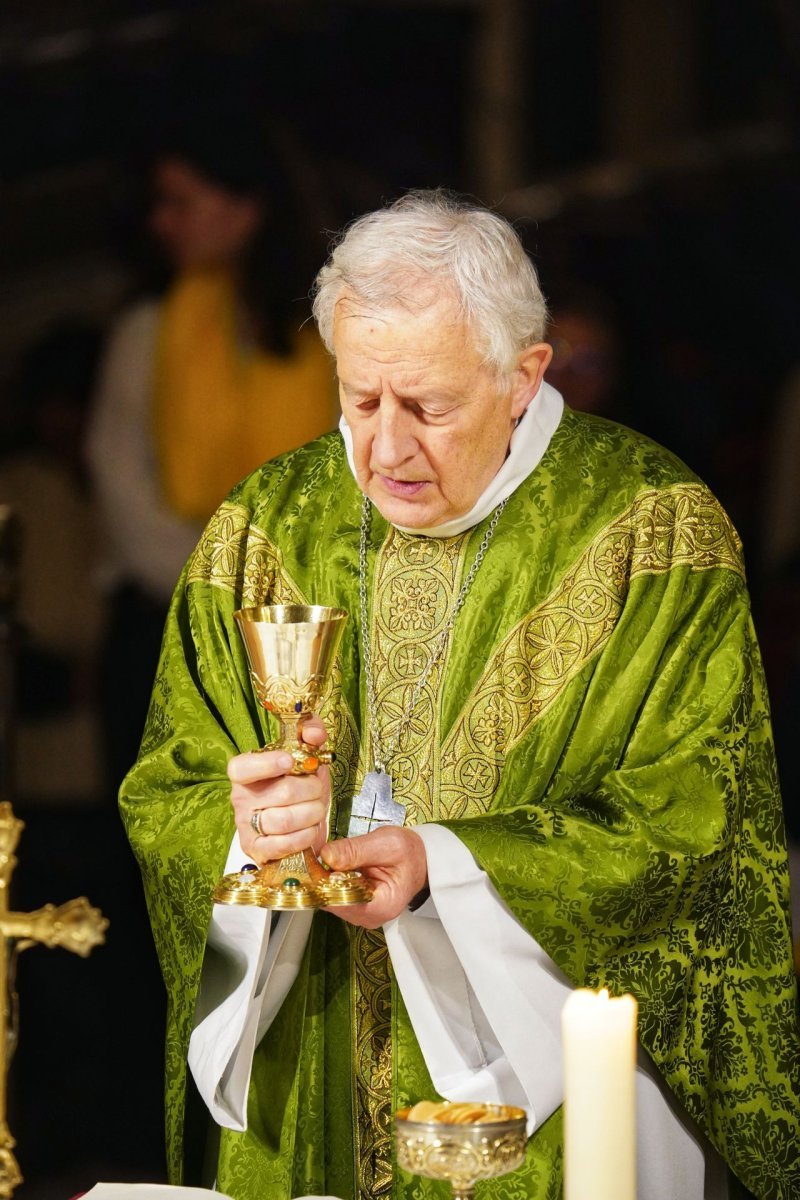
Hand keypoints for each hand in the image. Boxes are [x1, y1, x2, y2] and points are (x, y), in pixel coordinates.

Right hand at [227, 716, 330, 864]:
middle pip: (283, 792)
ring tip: (316, 809)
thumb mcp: (307, 754)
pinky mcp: (256, 849)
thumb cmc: (300, 784)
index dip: (267, 764)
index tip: (290, 761)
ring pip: (285, 820)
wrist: (300, 822)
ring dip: (312, 813)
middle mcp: (240, 798)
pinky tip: (310, 829)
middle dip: (312, 790)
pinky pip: (283, 845)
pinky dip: (305, 836)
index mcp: (244, 772)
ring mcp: (245, 825)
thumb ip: (310, 732)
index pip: (242, 767)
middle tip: (318, 789)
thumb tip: (313, 734)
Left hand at [320, 826, 427, 928]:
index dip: (324, 882)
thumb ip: (355, 850)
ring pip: (331, 899)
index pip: (341, 902)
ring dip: (325, 879)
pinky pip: (336, 895)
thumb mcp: (386, 843)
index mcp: (382, 906)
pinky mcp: (356, 907)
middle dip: (323, 879)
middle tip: (320, 855)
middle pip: (333, 902)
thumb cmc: (409, 852)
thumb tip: (326, 855)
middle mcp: (370, 918)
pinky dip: (332, 880)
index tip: (315, 863)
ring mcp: (362, 914)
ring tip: (332, 857)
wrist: (420, 859)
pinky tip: (337, 866)